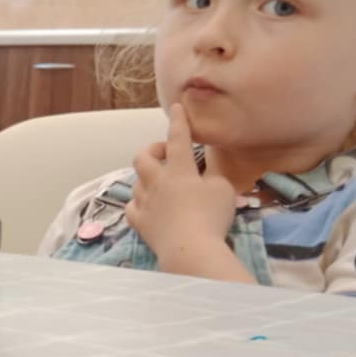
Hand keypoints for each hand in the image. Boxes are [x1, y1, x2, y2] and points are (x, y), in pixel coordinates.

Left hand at [126, 102, 247, 279]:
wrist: (190, 249)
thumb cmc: (211, 216)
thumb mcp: (223, 188)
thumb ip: (213, 173)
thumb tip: (205, 166)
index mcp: (179, 171)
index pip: (178, 139)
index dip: (178, 121)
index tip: (176, 108)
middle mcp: (156, 183)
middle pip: (142, 157)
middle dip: (152, 149)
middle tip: (164, 151)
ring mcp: (144, 203)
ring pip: (136, 182)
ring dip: (146, 177)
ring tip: (158, 180)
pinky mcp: (139, 223)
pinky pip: (132, 207)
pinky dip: (138, 202)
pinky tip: (145, 204)